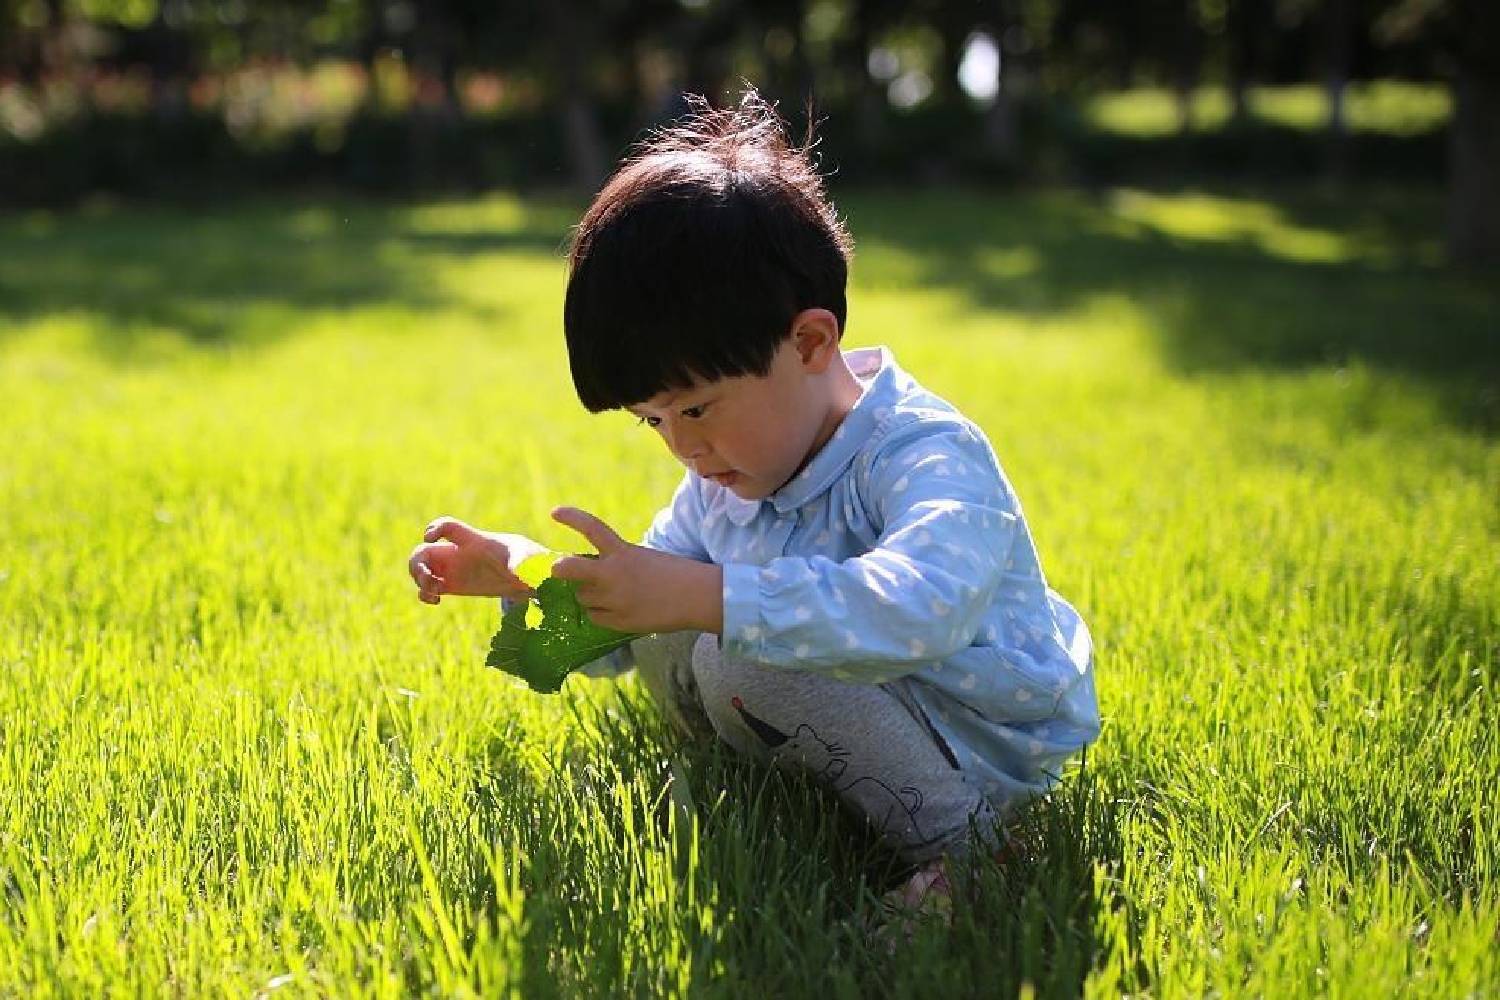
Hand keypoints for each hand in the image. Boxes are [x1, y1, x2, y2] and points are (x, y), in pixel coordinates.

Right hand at [408, 516, 548, 604]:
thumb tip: (519, 572)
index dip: (435, 528)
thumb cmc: (524, 558)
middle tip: (429, 579)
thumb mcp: (525, 558)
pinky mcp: (452, 585)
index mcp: (473, 541)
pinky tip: (436, 601)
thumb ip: (520, 562)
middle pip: (423, 551)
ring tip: (435, 593)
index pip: (450, 527)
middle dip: (417, 564)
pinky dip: (425, 594)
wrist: (524, 575)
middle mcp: (457, 552)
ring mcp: (452, 569)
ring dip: (419, 580)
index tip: (428, 538)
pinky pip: (428, 588)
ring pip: (421, 569)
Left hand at [549, 506, 722, 634]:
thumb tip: (590, 577)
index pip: (592, 529)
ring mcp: (614, 599)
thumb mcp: (643, 558)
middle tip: (557, 569)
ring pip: (583, 597)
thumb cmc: (674, 574)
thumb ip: (617, 563)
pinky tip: (617, 610)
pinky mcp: (619, 621)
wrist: (698, 597)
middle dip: (560, 569)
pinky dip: (600, 614)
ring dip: (590, 595)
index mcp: (623, 552)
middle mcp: (614, 574)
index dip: (572, 518)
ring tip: (611, 595)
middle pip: (569, 569)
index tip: (555, 512)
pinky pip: (595, 618)